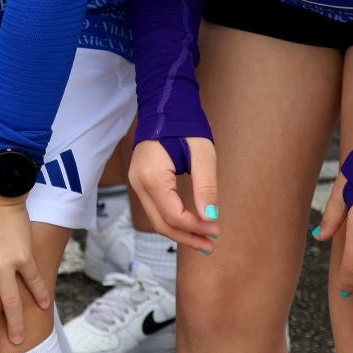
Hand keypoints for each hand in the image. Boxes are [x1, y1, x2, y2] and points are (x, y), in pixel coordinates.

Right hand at [128, 137, 218, 253]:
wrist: (165, 106)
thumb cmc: (186, 127)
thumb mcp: (203, 155)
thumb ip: (206, 187)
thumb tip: (211, 217)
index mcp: (152, 176)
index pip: (173, 215)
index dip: (195, 227)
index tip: (216, 229)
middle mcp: (138, 182)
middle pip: (161, 223)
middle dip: (186, 237)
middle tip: (210, 246)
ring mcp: (135, 182)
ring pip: (155, 219)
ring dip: (179, 232)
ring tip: (202, 241)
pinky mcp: (139, 181)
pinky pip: (154, 209)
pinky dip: (171, 220)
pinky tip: (188, 225)